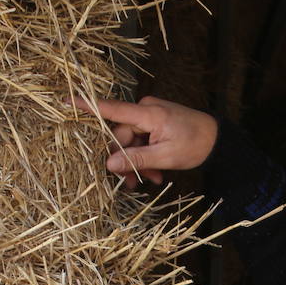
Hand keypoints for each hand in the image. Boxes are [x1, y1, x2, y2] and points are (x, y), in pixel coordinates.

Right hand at [76, 96, 217, 188]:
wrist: (218, 140)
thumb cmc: (196, 144)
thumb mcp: (165, 157)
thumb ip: (136, 159)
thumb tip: (109, 164)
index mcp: (148, 113)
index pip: (112, 109)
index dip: (88, 107)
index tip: (66, 102)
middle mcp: (146, 110)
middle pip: (121, 136)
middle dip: (125, 160)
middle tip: (131, 182)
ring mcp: (151, 116)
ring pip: (131, 142)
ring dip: (137, 162)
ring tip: (148, 180)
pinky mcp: (155, 123)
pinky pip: (142, 141)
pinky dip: (146, 157)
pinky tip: (154, 174)